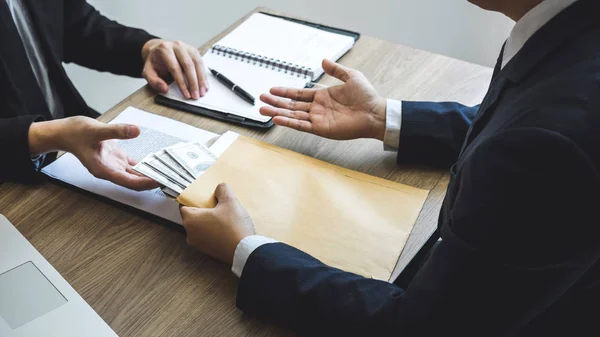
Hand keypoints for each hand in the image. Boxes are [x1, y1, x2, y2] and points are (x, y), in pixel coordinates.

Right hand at [29, 116, 158, 190]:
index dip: (145, 183)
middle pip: (134, 181)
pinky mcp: (115, 158)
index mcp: (104, 170)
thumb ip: (117, 131)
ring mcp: (113, 165)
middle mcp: (110, 171)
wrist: (64, 132)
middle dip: (151, 181)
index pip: (129, 182)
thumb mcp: (96, 130)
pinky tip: (156, 163)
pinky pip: (132, 165)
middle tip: (169, 179)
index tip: (160, 181)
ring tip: (166, 173)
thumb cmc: (75, 133)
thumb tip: (136, 130)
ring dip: (149, 174)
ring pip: (135, 174)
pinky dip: (143, 165)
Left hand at [142, 39, 208, 99]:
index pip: (175, 68)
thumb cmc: (155, 62)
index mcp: (165, 49)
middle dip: (193, 83)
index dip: (182, 83)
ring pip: (197, 63)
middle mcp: (177, 46)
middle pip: (188, 65)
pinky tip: (204, 84)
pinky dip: (203, 75)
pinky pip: (201, 63)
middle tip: (196, 95)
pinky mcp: (194, 51)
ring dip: (201, 79)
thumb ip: (154, 81)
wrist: (158, 50)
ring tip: (202, 92)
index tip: (186, 94)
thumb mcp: (148, 72)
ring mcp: (187, 47)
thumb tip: (164, 88)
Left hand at [180, 183, 255, 263]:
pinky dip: (213, 232)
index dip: (193, 199)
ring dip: (208, 222)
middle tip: (216, 206)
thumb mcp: (230, 201)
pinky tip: (226, 229)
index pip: (184, 205)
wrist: (244, 251)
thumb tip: (219, 188)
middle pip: (192, 217)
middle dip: (202, 210)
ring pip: (199, 228)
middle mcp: (190, 234)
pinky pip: (206, 237)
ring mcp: (198, 244)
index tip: (202, 197)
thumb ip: (222, 190)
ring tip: (223, 217)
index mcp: (191, 220)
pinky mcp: (207, 252)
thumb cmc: (234, 227)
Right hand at [259, 59, 386, 140]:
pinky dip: (289, 122)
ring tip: (263, 110)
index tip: (272, 90)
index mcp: (322, 96)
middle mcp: (317, 108)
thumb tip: (324, 60)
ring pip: (293, 115)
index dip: (285, 92)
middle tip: (261, 100)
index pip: (299, 94)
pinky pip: (301, 125)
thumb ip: (336, 69)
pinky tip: (277, 119)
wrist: (375, 112)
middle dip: (276, 102)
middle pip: (292, 105)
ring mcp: (318, 119)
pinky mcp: (321, 129)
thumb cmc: (366, 96)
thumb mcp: (351, 76)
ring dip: (277, 112)